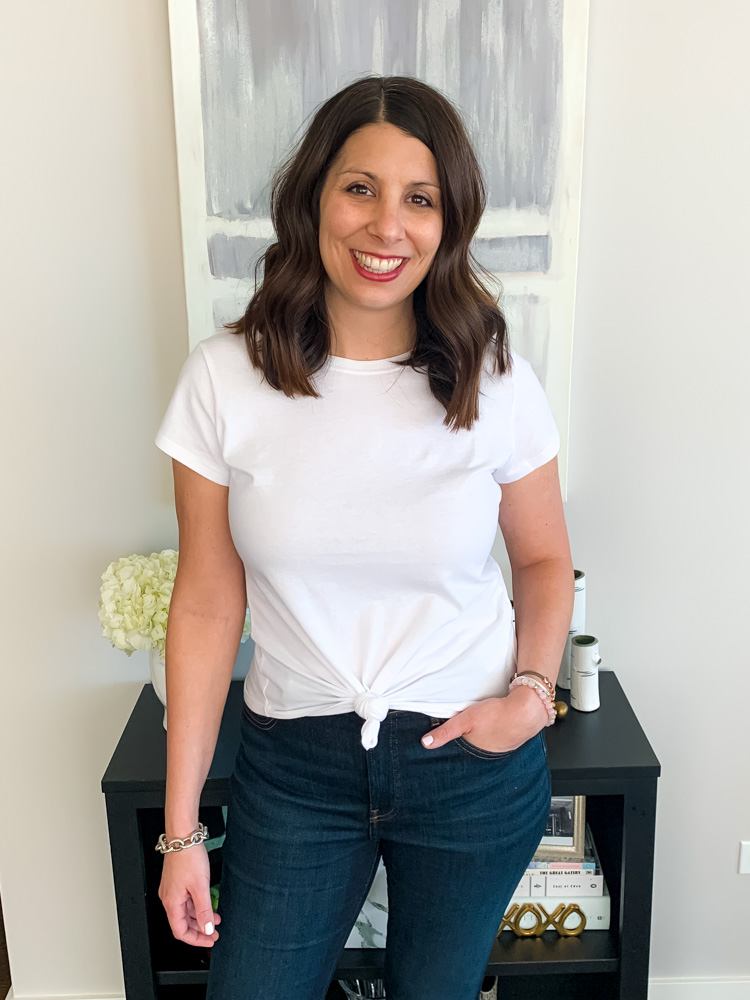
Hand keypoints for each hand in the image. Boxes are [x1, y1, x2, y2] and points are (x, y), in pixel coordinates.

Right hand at [158, 844, 221, 947]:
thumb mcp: (200, 886)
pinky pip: (186, 900)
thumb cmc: (188, 857)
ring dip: (200, 917)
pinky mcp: (177, 881)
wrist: (183, 836)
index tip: (209, 940)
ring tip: (215, 918)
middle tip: (214, 932)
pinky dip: (197, 905)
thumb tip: (207, 929)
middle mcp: (169, 898)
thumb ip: (204, 910)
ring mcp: (172, 889)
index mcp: (171, 902)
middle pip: (183, 922)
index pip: (180, 931)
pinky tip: (208, 903)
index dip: (195, 939)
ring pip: (185, 911)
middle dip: (199, 929)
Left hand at [422, 686, 548, 752]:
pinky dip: (493, 733)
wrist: (527, 710)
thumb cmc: (497, 715)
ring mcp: (502, 747)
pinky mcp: (511, 739)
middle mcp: (489, 755)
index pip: (459, 755)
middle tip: (463, 734)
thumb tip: (425, 744)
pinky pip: (497, 737)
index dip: (452, 751)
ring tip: (478, 728)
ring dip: (481, 737)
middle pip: (472, 749)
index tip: (445, 750)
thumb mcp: (466, 720)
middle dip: (466, 744)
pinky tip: (492, 724)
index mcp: (476, 754)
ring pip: (485, 743)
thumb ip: (445, 732)